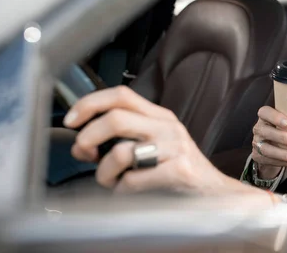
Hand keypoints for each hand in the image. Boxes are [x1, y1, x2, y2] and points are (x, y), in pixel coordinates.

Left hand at [64, 85, 231, 194]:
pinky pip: (133, 180)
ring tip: (111, 180)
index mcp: (160, 116)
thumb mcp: (155, 144)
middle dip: (89, 137)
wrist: (214, 191)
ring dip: (104, 172)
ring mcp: (175, 148)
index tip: (72, 120)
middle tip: (85, 153)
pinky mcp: (179, 171)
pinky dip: (121, 189)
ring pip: (121, 152)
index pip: (121, 95)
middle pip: (116, 118)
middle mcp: (168, 127)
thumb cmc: (178, 170)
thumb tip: (82, 144)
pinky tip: (128, 190)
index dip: (90, 103)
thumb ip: (122, 138)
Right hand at [252, 106, 286, 178]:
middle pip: (266, 132)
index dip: (274, 117)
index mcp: (266, 116)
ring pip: (267, 149)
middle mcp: (258, 128)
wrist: (273, 146)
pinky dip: (285, 162)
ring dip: (285, 154)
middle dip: (283, 138)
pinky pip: (270, 161)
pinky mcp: (258, 156)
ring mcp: (256, 143)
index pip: (264, 112)